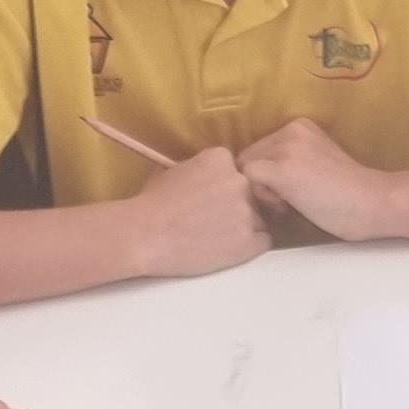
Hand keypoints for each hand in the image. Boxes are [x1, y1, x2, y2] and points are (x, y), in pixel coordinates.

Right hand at [121, 145, 271, 282]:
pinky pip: (264, 241)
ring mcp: (247, 213)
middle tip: (215, 221)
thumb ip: (199, 169)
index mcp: (222, 159)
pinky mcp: (249, 242)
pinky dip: (251, 246)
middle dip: (238, 207)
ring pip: (261, 219)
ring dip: (245, 228)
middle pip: (252, 195)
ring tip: (218, 238)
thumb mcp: (173, 170)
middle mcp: (240, 182)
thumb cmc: (151, 204)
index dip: (226, 189)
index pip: (238, 173)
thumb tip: (206, 175)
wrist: (145, 235)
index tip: (211, 200)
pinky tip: (229, 249)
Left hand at [233, 118, 395, 241]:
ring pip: (245, 168)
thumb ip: (291, 159)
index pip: (260, 148)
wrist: (372, 202)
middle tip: (289, 200)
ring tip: (289, 203)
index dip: (268, 174)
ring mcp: (286, 148)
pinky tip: (285, 206)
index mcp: (299, 126)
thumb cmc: (347, 194)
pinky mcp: (283, 169)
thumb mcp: (316, 162)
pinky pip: (248, 179)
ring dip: (261, 190)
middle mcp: (290, 130)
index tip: (292, 190)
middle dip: (262, 181)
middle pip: (248, 157)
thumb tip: (256, 176)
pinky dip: (261, 196)